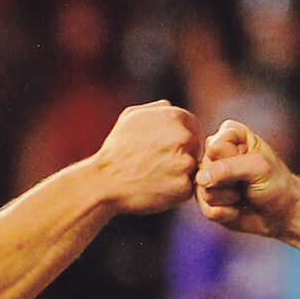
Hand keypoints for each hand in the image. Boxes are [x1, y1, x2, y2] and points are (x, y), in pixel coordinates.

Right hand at [92, 100, 200, 214]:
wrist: (104, 181)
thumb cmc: (116, 149)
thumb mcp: (131, 116)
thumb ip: (157, 109)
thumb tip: (171, 107)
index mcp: (177, 117)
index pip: (193, 129)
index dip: (178, 141)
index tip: (161, 150)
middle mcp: (186, 138)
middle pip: (195, 149)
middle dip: (181, 156)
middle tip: (156, 165)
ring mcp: (187, 163)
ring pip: (193, 169)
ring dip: (179, 174)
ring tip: (154, 176)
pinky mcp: (184, 187)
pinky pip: (188, 189)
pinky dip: (175, 191)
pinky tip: (156, 188)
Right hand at [196, 120, 298, 238]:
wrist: (282, 213)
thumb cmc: (275, 183)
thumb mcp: (258, 168)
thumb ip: (228, 167)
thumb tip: (200, 179)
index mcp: (230, 135)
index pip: (214, 146)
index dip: (232, 159)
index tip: (252, 162)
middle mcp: (215, 155)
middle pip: (206, 169)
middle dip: (229, 181)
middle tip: (247, 182)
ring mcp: (209, 178)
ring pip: (203, 190)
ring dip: (229, 198)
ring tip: (243, 194)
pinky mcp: (207, 200)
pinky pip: (207, 210)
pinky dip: (227, 213)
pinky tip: (238, 208)